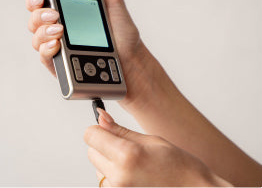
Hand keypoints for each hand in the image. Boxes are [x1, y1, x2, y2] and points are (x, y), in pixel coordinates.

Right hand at [26, 0, 154, 104]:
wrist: (130, 58)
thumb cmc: (123, 34)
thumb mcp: (114, 3)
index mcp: (69, 15)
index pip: (44, 5)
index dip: (37, 0)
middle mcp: (60, 30)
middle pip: (36, 21)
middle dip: (40, 15)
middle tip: (54, 15)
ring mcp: (59, 48)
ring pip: (37, 38)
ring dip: (43, 31)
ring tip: (60, 30)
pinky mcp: (61, 65)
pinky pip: (45, 57)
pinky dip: (47, 49)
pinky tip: (57, 44)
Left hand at [84, 109, 231, 186]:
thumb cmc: (178, 166)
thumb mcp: (151, 140)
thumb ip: (120, 130)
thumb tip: (101, 117)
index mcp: (127, 156)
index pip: (91, 136)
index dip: (99, 128)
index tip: (106, 127)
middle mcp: (118, 176)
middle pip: (92, 151)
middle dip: (104, 144)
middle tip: (125, 144)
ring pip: (97, 166)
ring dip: (108, 160)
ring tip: (133, 161)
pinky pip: (105, 180)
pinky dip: (113, 173)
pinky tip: (132, 172)